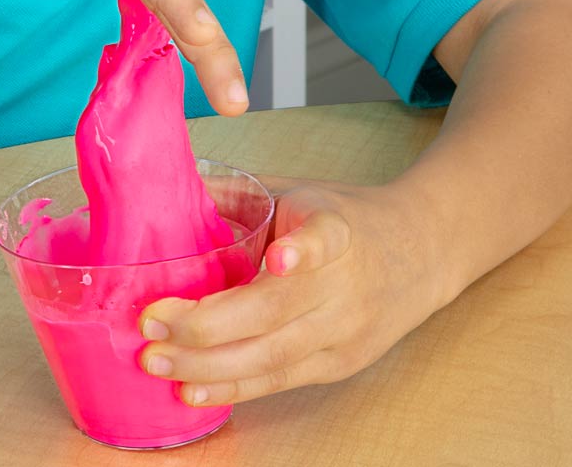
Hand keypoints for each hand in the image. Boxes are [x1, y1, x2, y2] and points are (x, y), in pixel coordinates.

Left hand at [136, 176, 452, 403]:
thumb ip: (241, 191)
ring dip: (207, 366)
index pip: (325, 239)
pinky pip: (279, 381)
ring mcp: (344, 331)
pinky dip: (233, 388)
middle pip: (276, 312)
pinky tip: (192, 391)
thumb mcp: (300, 190)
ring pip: (273, 358)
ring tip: (155, 360)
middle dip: (206, 324)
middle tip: (150, 321)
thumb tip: (171, 180)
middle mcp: (344, 285)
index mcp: (337, 230)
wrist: (421, 252)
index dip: (303, 250)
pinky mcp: (339, 364)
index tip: (281, 258)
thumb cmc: (346, 217)